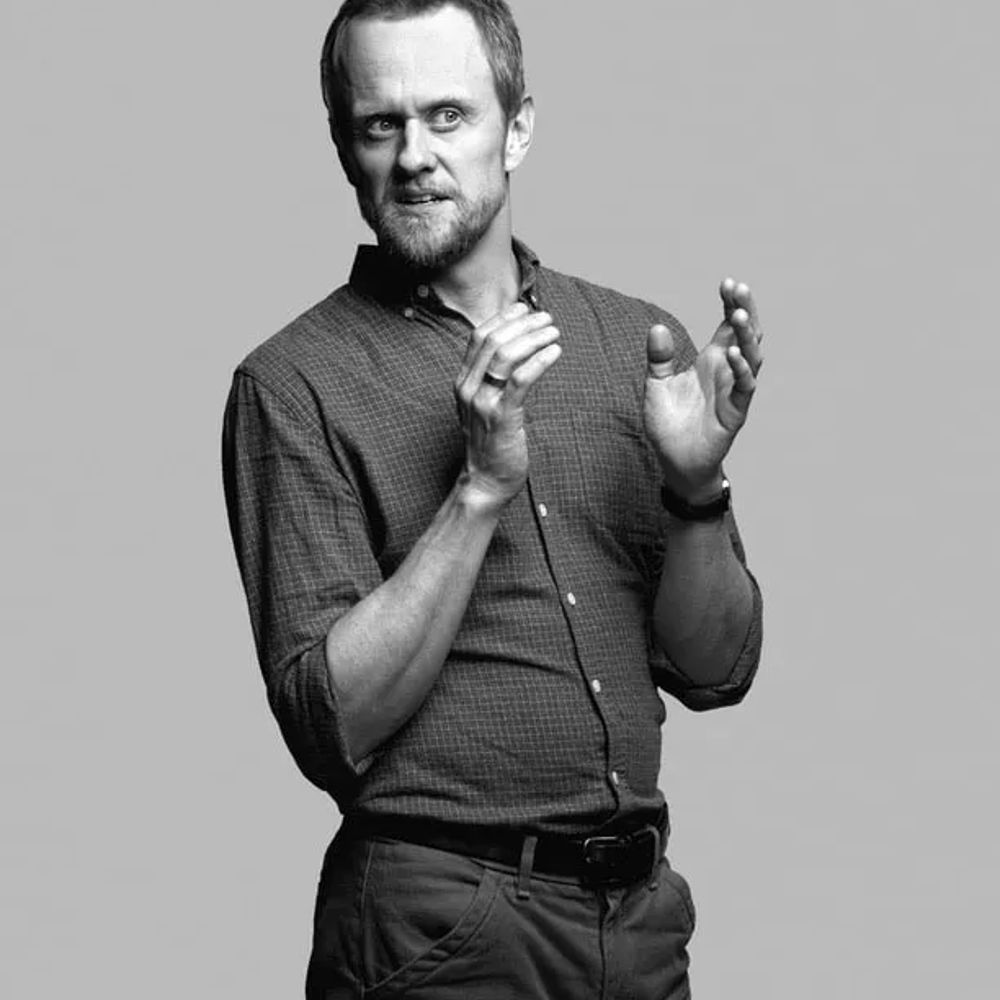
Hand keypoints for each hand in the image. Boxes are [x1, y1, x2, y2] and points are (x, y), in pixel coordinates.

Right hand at [454, 302, 560, 505]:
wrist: (485, 481)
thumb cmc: (491, 443)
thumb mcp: (484, 405)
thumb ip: (493, 380)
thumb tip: (517, 350)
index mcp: (463, 382)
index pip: (479, 337)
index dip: (503, 318)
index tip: (524, 308)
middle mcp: (469, 388)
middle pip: (493, 340)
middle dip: (523, 323)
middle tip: (547, 318)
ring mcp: (483, 403)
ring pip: (506, 355)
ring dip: (534, 337)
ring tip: (554, 332)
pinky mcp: (502, 418)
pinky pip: (521, 380)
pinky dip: (540, 360)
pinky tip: (555, 352)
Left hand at [643, 279, 762, 499]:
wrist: (675, 461)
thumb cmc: (669, 424)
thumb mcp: (656, 386)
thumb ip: (658, 358)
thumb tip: (657, 327)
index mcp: (710, 361)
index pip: (727, 325)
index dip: (730, 303)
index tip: (727, 282)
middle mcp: (727, 371)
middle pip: (745, 334)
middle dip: (744, 309)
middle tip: (739, 287)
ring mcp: (734, 390)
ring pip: (751, 356)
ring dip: (746, 336)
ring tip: (738, 314)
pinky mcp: (736, 412)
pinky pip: (744, 387)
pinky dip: (741, 369)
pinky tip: (732, 354)